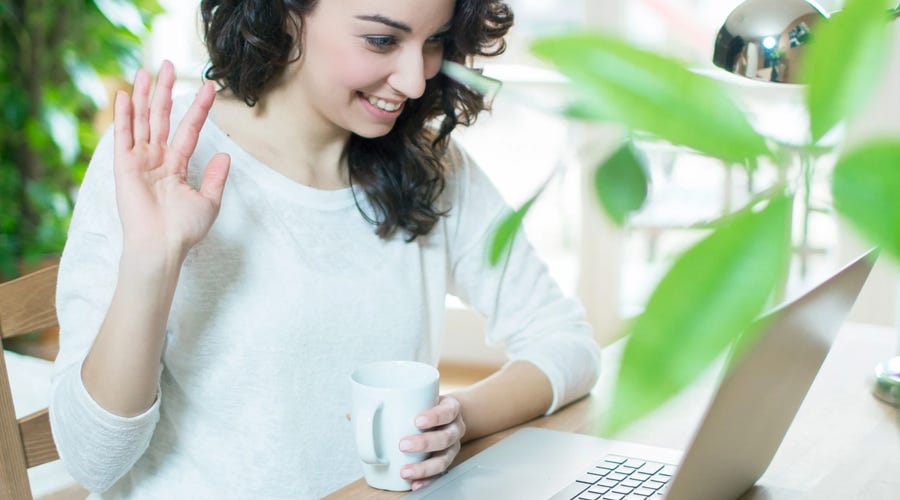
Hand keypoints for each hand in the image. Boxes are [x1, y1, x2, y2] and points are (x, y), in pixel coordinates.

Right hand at [113, 60, 229, 261]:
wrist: (162, 245)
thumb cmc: (183, 230)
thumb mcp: (208, 202)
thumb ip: (215, 177)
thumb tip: (224, 155)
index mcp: (176, 165)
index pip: (189, 129)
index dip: (199, 108)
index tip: (210, 88)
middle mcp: (157, 159)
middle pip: (162, 118)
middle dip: (167, 91)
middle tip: (171, 65)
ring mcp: (140, 160)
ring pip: (143, 121)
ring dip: (146, 96)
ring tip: (149, 71)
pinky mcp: (124, 166)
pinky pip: (124, 136)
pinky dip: (125, 116)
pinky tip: (127, 96)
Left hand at [398, 396, 465, 490]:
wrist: (448, 415)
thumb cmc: (429, 405)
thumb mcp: (422, 396)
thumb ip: (399, 401)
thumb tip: (358, 410)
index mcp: (450, 408)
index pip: (448, 411)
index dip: (435, 417)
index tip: (417, 420)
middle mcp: (455, 428)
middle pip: (446, 438)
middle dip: (425, 443)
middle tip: (403, 445)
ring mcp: (452, 447)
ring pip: (444, 459)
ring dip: (424, 467)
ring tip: (405, 471)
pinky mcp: (446, 461)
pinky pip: (439, 474)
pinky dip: (426, 480)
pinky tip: (414, 484)